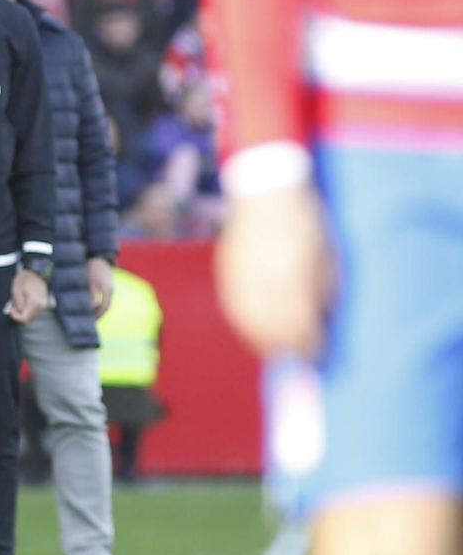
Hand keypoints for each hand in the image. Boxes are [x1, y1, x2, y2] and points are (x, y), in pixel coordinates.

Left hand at [8, 269, 47, 323]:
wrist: (35, 272)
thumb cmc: (24, 279)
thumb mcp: (16, 290)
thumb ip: (18, 303)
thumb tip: (19, 312)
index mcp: (35, 302)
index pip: (25, 318)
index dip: (16, 317)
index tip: (11, 309)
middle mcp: (41, 305)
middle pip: (29, 319)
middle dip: (19, 315)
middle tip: (13, 307)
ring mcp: (44, 304)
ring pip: (31, 316)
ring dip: (23, 313)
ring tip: (18, 303)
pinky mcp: (44, 303)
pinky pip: (34, 311)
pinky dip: (27, 310)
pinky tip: (24, 302)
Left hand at [87, 257, 114, 318]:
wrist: (99, 257)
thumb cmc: (93, 269)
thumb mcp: (90, 282)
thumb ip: (91, 295)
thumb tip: (90, 307)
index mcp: (108, 291)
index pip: (104, 307)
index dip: (98, 314)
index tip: (92, 320)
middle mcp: (111, 290)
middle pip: (107, 306)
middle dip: (100, 314)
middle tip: (91, 320)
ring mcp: (110, 288)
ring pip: (106, 302)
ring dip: (100, 309)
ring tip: (91, 315)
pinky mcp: (108, 286)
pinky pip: (105, 298)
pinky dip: (100, 303)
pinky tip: (93, 306)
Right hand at [216, 186, 334, 357]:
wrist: (266, 196)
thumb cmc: (307, 227)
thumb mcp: (327, 262)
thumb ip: (322, 299)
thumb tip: (320, 329)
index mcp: (294, 285)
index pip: (301, 332)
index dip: (312, 349)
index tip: (319, 357)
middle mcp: (263, 289)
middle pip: (274, 337)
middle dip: (289, 351)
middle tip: (301, 358)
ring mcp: (240, 286)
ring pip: (251, 330)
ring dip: (267, 344)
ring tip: (279, 349)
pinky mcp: (227, 281)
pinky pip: (238, 315)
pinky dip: (250, 327)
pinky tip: (260, 329)